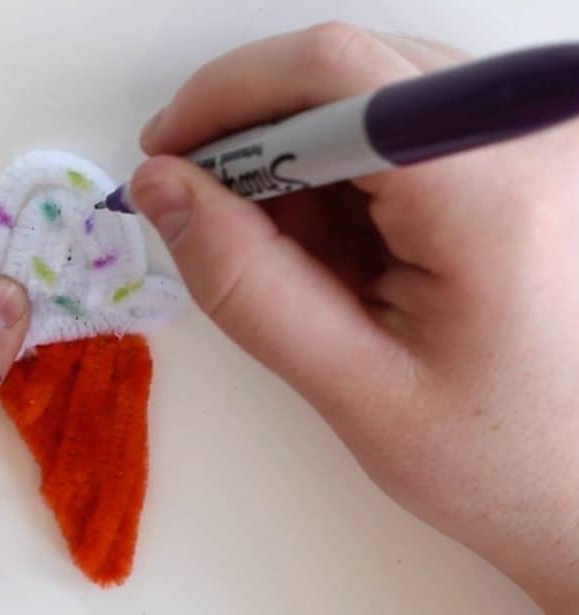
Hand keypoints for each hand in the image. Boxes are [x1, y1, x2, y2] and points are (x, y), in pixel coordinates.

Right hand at [131, 23, 578, 614]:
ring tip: (296, 263)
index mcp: (490, 193)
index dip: (226, 97)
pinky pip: (402, 125)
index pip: (333, 74)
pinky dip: (344, 176)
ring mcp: (535, 139)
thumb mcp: (351, 386)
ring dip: (297, 163)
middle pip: (347, 73)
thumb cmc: (492, 457)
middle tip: (208, 217)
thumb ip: (244, 283)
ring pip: (366, 94)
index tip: (165, 154)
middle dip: (254, 137)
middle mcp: (529, 135)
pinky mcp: (526, 153)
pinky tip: (345, 253)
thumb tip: (161, 186)